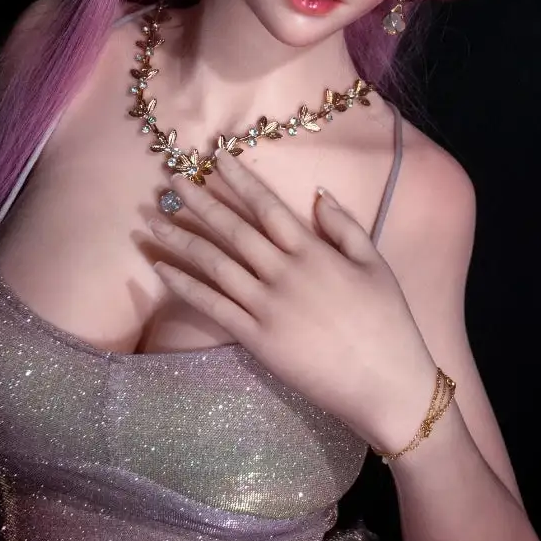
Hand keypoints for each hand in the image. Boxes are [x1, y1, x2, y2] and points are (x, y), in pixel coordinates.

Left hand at [148, 149, 436, 449]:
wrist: (386, 383)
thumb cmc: (387, 321)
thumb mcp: (375, 263)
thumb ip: (344, 226)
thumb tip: (318, 192)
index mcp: (313, 251)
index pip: (267, 206)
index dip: (239, 180)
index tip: (215, 157)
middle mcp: (284, 272)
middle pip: (232, 229)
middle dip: (199, 201)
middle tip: (170, 178)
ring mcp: (267, 306)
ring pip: (215, 264)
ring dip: (181, 239)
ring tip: (154, 219)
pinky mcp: (256, 339)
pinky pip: (213, 306)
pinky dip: (185, 286)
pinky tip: (162, 269)